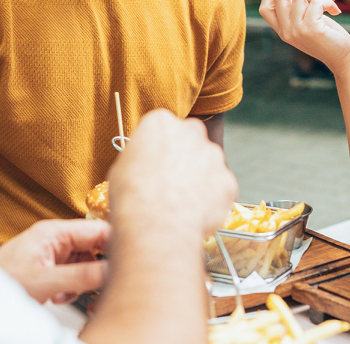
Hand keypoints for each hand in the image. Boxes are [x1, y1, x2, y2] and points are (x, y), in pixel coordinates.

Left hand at [0, 219, 109, 304]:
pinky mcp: (50, 270)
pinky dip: (72, 289)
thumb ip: (82, 275)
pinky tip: (58, 297)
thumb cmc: (0, 282)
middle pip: (95, 247)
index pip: (98, 230)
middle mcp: (56, 239)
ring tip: (66, 294)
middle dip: (99, 267)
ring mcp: (53, 255)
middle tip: (103, 285)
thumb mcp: (45, 281)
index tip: (131, 261)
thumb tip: (114, 272)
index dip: (117, 244)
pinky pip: (75, 275)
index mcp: (55, 231)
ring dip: (85, 281)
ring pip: (87, 263)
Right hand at [107, 110, 236, 236]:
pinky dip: (211, 199)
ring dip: (199, 178)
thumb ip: (141, 156)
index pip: (163, 128)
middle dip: (183, 157)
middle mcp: (191, 131)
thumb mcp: (122, 167)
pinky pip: (219, 188)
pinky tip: (194, 213)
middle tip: (170, 182)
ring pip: (207, 164)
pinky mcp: (227, 180)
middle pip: (190, 140)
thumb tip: (144, 165)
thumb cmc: (132, 198)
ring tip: (180, 202)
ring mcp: (214, 156)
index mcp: (161, 122)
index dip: (158, 148)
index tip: (154, 163)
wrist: (156, 227)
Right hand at [259, 0, 349, 71]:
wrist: (343, 58)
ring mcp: (297, 31)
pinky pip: (316, 2)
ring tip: (330, 0)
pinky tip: (336, 10)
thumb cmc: (329, 37)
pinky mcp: (311, 29)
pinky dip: (328, 1)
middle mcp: (286, 32)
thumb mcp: (309, 22)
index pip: (265, 9)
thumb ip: (299, 9)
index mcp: (282, 31)